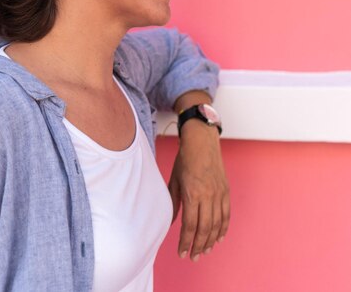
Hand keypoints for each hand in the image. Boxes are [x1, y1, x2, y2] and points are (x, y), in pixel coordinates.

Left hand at [168, 120, 229, 260]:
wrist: (202, 141)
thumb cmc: (185, 158)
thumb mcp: (174, 180)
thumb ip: (173, 202)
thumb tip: (170, 222)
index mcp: (192, 193)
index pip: (190, 225)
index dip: (186, 242)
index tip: (181, 252)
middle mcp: (208, 195)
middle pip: (205, 229)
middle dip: (198, 246)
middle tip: (193, 257)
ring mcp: (219, 193)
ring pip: (217, 224)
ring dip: (211, 241)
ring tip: (205, 251)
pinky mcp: (226, 190)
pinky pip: (226, 214)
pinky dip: (223, 228)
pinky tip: (219, 238)